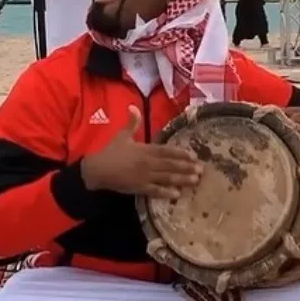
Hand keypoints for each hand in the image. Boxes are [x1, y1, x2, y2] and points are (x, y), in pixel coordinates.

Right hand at [81, 105, 202, 198]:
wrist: (97, 169)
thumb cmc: (110, 151)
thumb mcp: (122, 135)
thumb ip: (131, 122)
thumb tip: (133, 106)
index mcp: (145, 149)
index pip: (167, 151)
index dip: (181, 154)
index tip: (194, 156)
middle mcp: (147, 162)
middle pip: (170, 165)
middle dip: (187, 167)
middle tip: (202, 170)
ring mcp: (144, 176)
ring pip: (166, 178)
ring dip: (182, 179)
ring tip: (195, 181)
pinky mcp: (138, 188)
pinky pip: (154, 191)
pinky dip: (166, 192)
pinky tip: (177, 194)